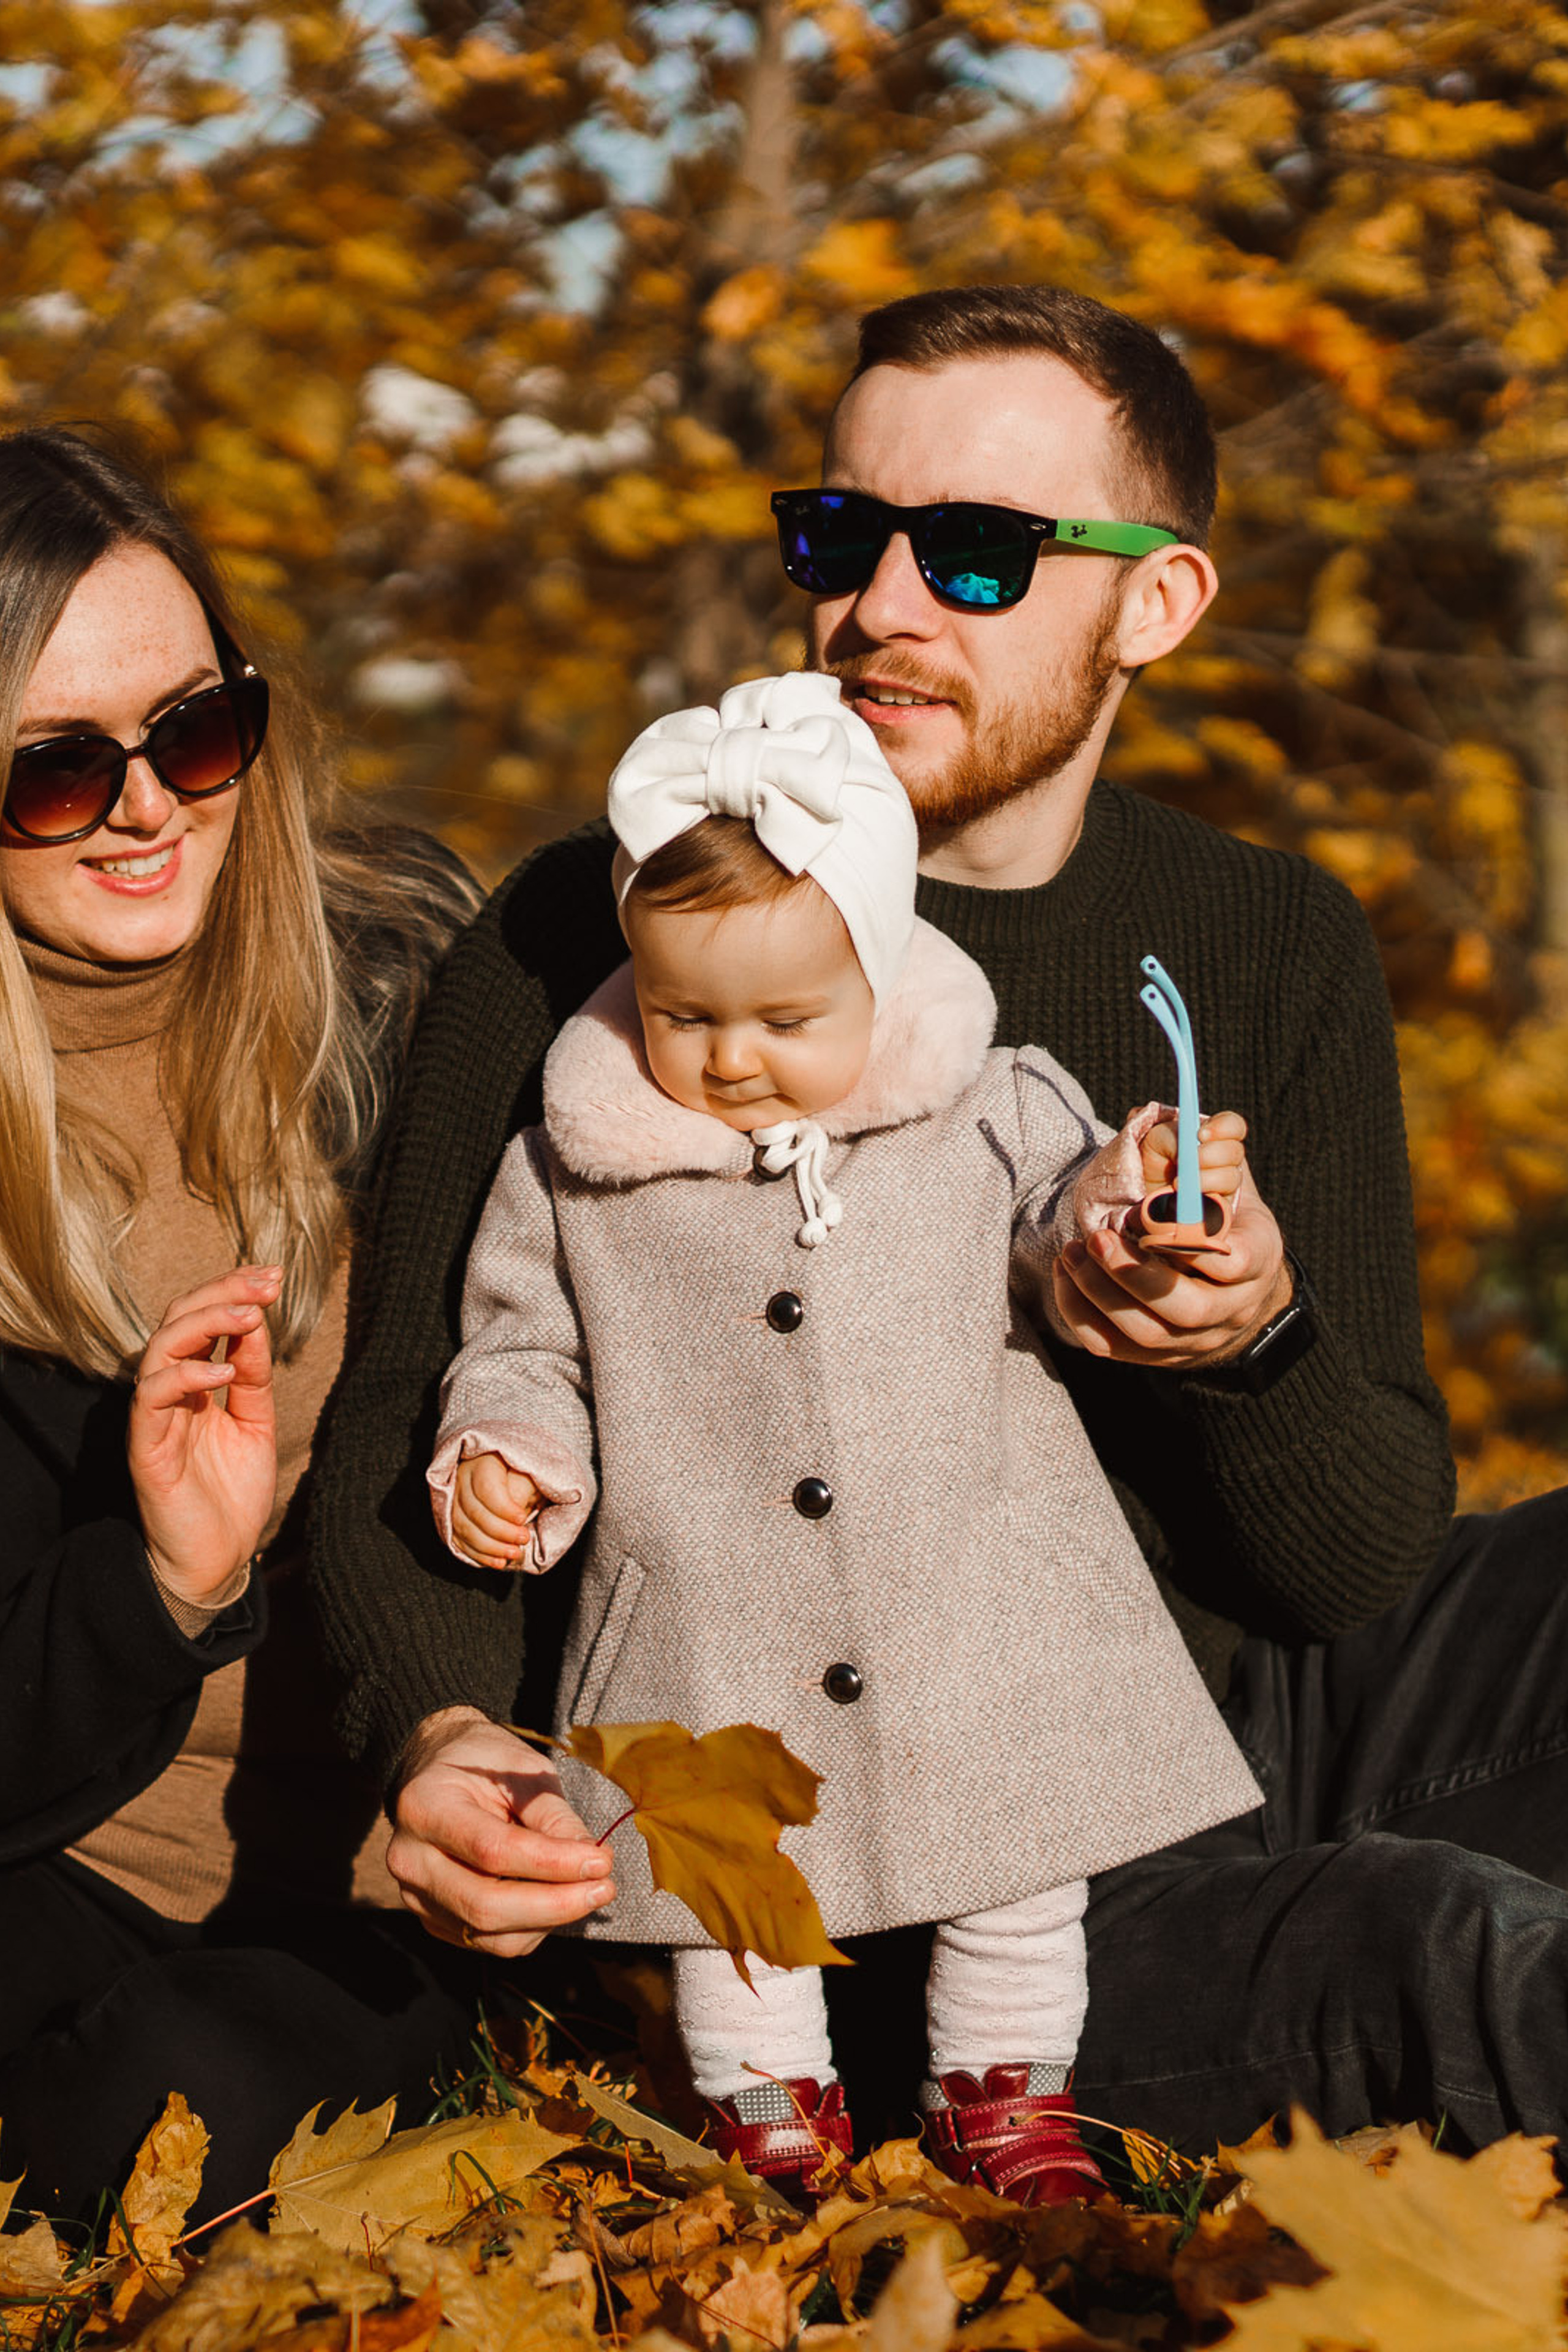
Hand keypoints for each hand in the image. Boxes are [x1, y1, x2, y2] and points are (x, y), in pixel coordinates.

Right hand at [128, 1264, 280, 1604]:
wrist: (218, 1559)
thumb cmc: (233, 1493)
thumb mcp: (256, 1424)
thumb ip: (254, 1378)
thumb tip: (257, 1322)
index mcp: (194, 1383)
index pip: (202, 1319)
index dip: (233, 1290)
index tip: (273, 1275)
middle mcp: (169, 1393)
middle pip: (178, 1320)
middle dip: (222, 1292)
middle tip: (265, 1282)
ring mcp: (154, 1418)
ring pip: (160, 1348)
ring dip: (205, 1323)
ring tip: (249, 1315)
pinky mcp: (145, 1448)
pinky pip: (150, 1398)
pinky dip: (185, 1377)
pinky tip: (223, 1371)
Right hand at [386, 1708, 616, 1957]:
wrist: (440, 1771)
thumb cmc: (484, 1763)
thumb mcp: (522, 1770)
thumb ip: (553, 1816)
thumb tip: (593, 1862)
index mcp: (424, 1807)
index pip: (491, 1850)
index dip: (552, 1863)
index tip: (601, 1861)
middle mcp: (410, 1859)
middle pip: (485, 1905)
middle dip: (555, 1904)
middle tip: (604, 1887)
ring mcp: (416, 1896)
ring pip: (489, 1935)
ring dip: (549, 1921)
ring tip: (587, 1891)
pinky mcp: (432, 1919)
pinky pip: (488, 1943)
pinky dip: (531, 1928)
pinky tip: (555, 1899)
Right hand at [451, 1453, 540, 1568]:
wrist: (507, 1472)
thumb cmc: (522, 1471)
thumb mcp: (529, 1471)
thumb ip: (523, 1489)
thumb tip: (517, 1518)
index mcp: (482, 1461)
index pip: (486, 1488)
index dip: (503, 1507)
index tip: (522, 1518)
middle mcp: (461, 1479)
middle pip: (474, 1511)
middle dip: (501, 1531)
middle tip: (523, 1539)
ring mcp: (453, 1499)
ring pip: (463, 1528)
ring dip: (490, 1547)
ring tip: (513, 1554)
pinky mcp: (451, 1518)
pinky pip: (459, 1541)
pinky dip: (479, 1555)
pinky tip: (498, 1562)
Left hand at [1055, 1119, 1290, 1368]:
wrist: (1235, 1287)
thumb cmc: (1226, 1221)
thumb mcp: (1234, 1184)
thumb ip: (1220, 1154)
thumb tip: (1196, 1126)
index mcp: (1257, 1262)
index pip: (1234, 1264)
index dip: (1196, 1244)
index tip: (1154, 1214)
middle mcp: (1230, 1310)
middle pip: (1185, 1308)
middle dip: (1137, 1275)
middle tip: (1098, 1238)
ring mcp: (1194, 1341)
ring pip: (1145, 1331)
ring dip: (1100, 1293)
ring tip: (1071, 1252)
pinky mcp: (1157, 1355)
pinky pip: (1112, 1347)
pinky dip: (1081, 1313)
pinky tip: (1066, 1274)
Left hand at [1139, 1107, 1248, 1206]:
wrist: (1143, 1189)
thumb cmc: (1154, 1157)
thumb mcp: (1157, 1139)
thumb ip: (1173, 1137)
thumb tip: (1187, 1150)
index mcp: (1213, 1136)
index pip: (1233, 1126)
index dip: (1224, 1127)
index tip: (1201, 1134)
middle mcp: (1224, 1159)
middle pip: (1235, 1152)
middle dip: (1212, 1154)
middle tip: (1191, 1159)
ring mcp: (1225, 1184)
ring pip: (1231, 1178)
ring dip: (1206, 1179)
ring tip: (1177, 1184)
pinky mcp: (1220, 1208)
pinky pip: (1224, 1205)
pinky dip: (1206, 1200)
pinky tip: (1188, 1201)